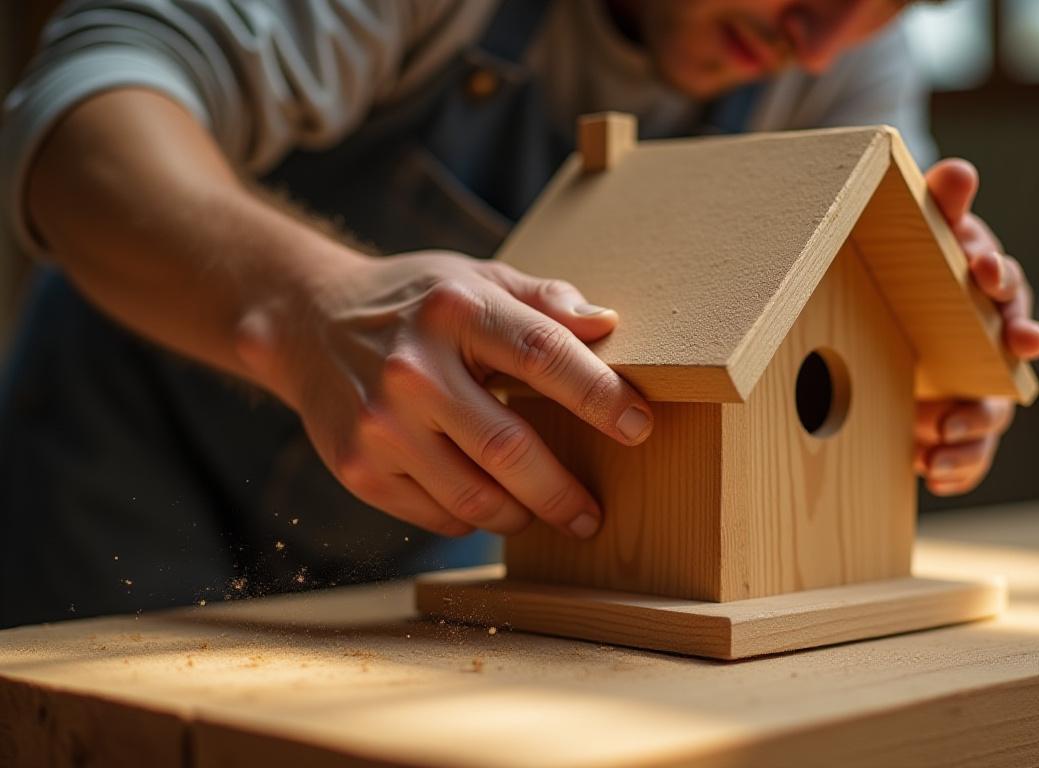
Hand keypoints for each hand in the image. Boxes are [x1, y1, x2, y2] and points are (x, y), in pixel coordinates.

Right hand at [236, 251, 653, 537]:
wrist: (306, 322)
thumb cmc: (414, 302)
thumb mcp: (476, 278)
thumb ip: (544, 300)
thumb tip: (608, 324)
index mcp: (455, 310)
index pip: (542, 354)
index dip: (598, 394)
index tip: (638, 426)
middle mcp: (413, 369)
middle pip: (510, 447)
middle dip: (564, 491)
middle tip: (593, 513)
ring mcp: (380, 424)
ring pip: (473, 498)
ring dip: (522, 514)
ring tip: (544, 512)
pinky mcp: (357, 467)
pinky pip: (435, 515)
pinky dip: (472, 519)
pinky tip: (488, 504)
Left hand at [914, 159, 1038, 495]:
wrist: (895, 313)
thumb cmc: (920, 272)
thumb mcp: (927, 236)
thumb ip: (942, 208)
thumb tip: (958, 169)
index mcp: (990, 294)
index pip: (1005, 284)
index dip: (998, 279)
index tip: (983, 274)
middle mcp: (993, 343)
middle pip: (1011, 354)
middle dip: (1006, 357)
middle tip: (1007, 351)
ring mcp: (977, 387)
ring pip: (989, 412)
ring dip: (971, 426)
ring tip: (940, 434)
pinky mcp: (956, 426)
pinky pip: (967, 455)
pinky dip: (956, 469)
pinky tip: (931, 476)